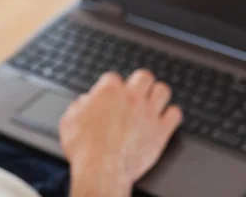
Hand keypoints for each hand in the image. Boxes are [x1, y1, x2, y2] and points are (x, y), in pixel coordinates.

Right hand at [59, 70, 182, 196]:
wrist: (101, 170)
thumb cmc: (84, 148)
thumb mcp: (69, 121)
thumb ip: (78, 106)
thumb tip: (84, 102)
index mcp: (108, 91)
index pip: (113, 77)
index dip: (110, 86)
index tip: (109, 96)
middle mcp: (131, 97)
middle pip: (143, 76)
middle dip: (139, 82)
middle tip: (135, 92)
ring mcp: (148, 113)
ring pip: (163, 90)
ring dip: (157, 94)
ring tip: (152, 102)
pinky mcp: (161, 131)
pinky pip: (175, 114)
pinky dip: (171, 115)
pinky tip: (164, 119)